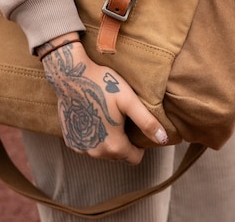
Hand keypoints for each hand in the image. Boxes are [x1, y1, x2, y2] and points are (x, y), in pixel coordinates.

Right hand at [38, 34, 168, 163]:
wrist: (71, 75)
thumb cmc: (102, 84)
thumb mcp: (129, 101)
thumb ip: (147, 122)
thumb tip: (164, 139)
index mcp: (113, 146)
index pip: (134, 158)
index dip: (140, 145)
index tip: (137, 127)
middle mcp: (96, 153)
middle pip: (119, 155)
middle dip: (124, 141)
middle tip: (123, 118)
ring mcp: (81, 148)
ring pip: (103, 151)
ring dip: (108, 139)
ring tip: (109, 117)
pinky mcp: (70, 140)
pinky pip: (88, 145)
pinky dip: (94, 136)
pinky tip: (94, 117)